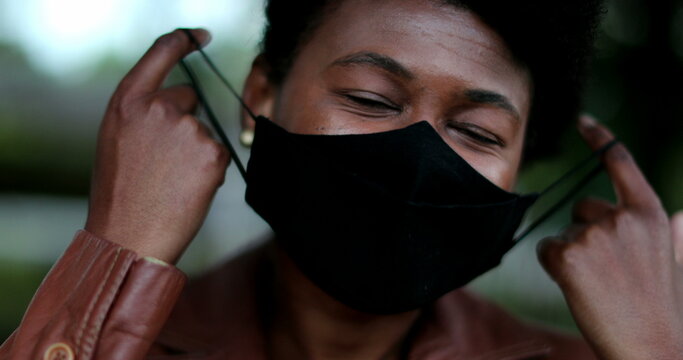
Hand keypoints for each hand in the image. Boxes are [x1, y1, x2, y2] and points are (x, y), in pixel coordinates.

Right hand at [85, 29, 228, 263]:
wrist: (130, 237)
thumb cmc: (121, 193)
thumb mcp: (117, 139)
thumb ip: (143, 113)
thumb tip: (179, 101)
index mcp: (128, 102)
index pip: (160, 54)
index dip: (183, 40)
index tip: (200, 36)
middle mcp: (160, 107)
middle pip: (188, 98)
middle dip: (182, 121)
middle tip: (162, 161)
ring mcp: (188, 129)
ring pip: (204, 131)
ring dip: (195, 151)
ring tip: (170, 181)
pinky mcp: (212, 153)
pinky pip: (218, 153)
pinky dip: (209, 170)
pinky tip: (187, 189)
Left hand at [537, 115, 682, 358]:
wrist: (650, 345)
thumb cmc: (657, 305)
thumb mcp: (669, 258)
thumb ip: (667, 232)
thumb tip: (682, 216)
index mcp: (650, 213)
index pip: (621, 164)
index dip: (601, 140)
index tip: (584, 120)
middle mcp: (622, 216)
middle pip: (582, 206)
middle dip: (586, 229)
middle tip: (607, 269)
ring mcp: (594, 234)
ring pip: (562, 231)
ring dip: (571, 253)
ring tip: (598, 283)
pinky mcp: (569, 255)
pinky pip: (546, 250)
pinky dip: (554, 266)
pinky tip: (578, 287)